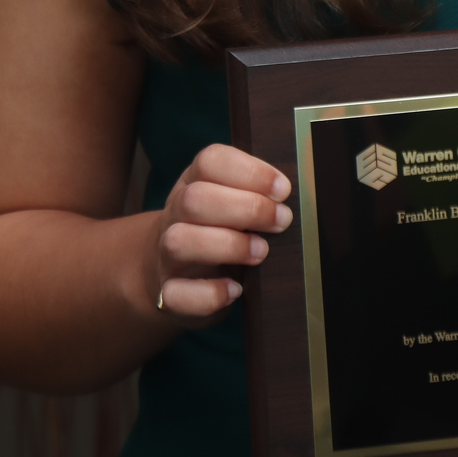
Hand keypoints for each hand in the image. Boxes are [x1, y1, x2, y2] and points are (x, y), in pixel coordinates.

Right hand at [150, 143, 291, 319]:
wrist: (167, 274)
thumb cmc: (216, 231)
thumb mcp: (231, 203)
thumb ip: (256, 194)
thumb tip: (291, 196)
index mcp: (193, 183)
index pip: (210, 161)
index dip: (250, 172)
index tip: (283, 189)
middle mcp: (175, 215)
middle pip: (195, 199)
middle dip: (247, 209)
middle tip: (281, 221)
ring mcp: (165, 256)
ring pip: (178, 241)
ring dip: (228, 246)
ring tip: (261, 253)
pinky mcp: (167, 293)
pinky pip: (176, 294)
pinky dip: (210, 294)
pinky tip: (236, 290)